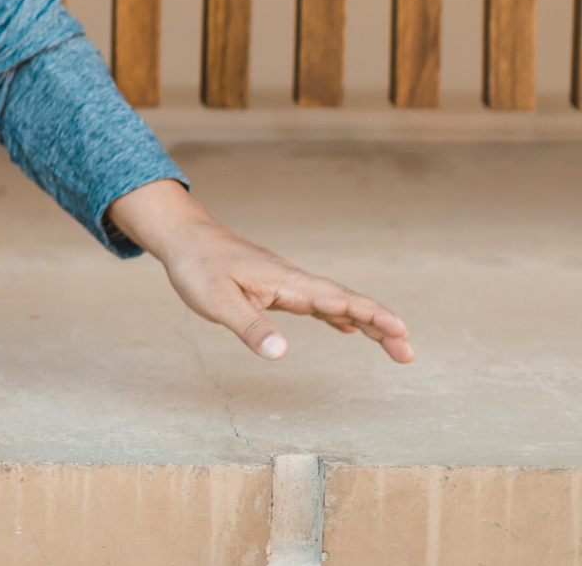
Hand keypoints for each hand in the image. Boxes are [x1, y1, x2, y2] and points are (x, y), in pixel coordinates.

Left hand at [106, 178, 414, 363]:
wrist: (182, 238)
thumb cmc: (197, 267)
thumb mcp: (217, 301)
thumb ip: (250, 327)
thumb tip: (281, 354)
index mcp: (286, 281)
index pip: (337, 299)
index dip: (370, 315)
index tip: (400, 331)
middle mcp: (293, 280)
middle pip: (346, 303)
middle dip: (379, 325)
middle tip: (408, 352)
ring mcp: (286, 283)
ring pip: (335, 304)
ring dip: (365, 323)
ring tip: (394, 347)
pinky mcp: (275, 288)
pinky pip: (316, 304)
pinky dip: (337, 316)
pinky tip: (347, 329)